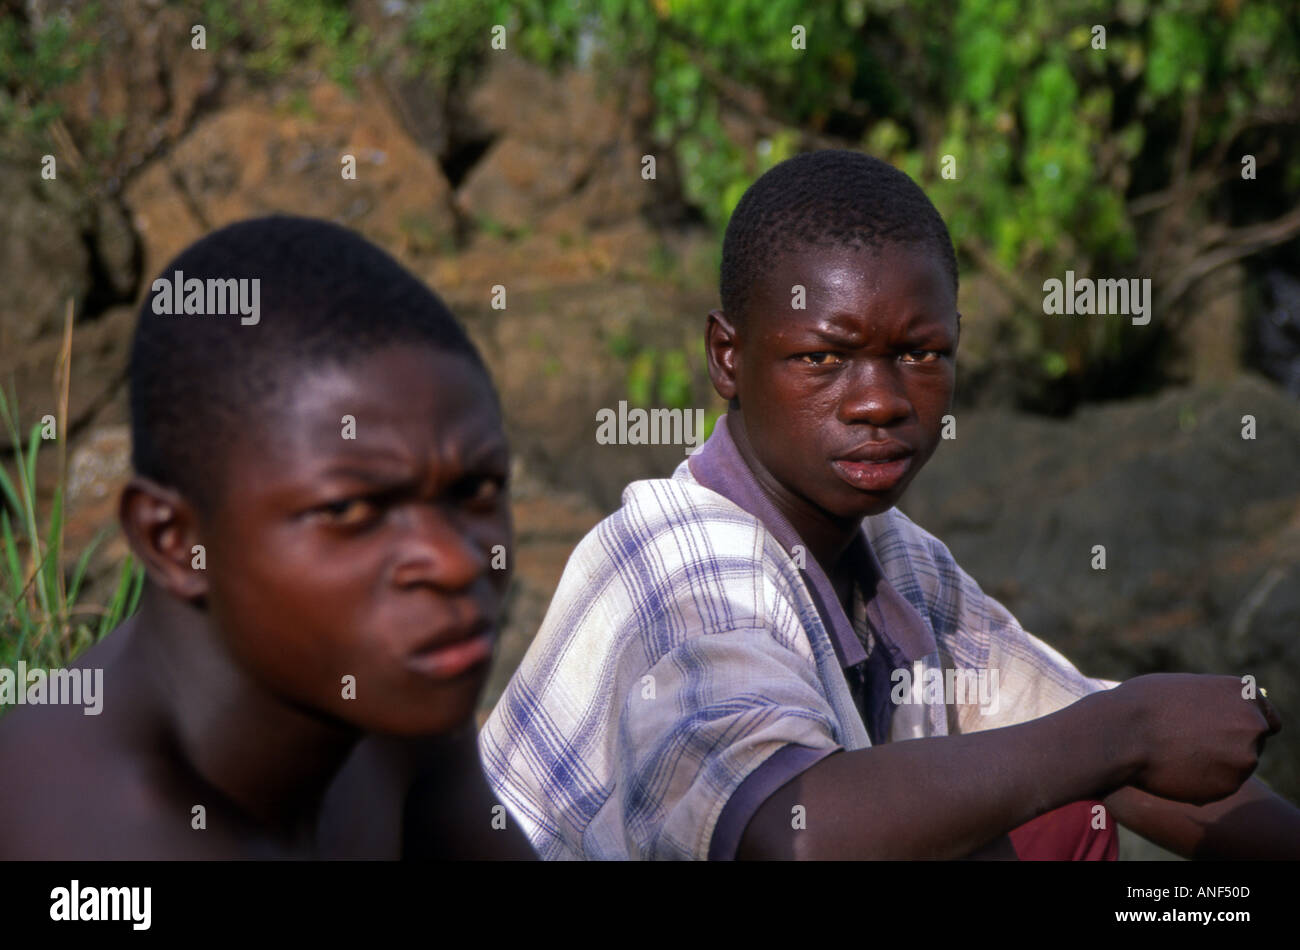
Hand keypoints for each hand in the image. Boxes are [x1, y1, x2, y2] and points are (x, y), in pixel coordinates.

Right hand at [1115, 673, 1280, 805]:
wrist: (1120, 733)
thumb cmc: (1141, 704)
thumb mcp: (1186, 688)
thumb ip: (1213, 703)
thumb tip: (1219, 717)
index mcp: (1243, 693)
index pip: (1269, 719)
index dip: (1247, 728)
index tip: (1228, 735)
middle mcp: (1252, 724)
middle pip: (1252, 744)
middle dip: (1229, 747)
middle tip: (1191, 746)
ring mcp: (1245, 757)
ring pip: (1236, 768)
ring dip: (1214, 766)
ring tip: (1175, 757)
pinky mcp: (1230, 786)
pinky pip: (1219, 787)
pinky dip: (1201, 784)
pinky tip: (1173, 770)